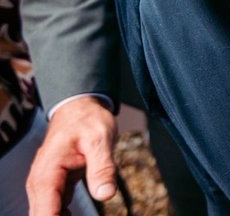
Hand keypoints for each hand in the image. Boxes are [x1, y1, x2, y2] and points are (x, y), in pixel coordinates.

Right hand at [27, 96, 116, 215]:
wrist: (80, 108)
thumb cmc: (88, 120)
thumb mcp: (100, 139)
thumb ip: (102, 167)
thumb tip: (106, 194)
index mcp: (47, 173)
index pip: (45, 212)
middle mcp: (40, 182)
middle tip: (77, 214)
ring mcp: (46, 185)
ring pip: (46, 214)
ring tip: (77, 213)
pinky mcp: (55, 186)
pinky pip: (54, 208)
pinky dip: (62, 215)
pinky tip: (73, 215)